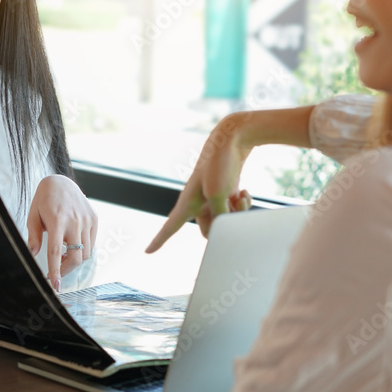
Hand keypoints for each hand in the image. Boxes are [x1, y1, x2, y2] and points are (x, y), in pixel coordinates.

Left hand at [26, 175, 97, 290]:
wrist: (61, 181)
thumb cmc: (44, 199)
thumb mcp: (33, 216)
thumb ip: (33, 236)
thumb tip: (33, 253)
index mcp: (57, 220)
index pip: (56, 252)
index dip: (55, 271)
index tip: (55, 285)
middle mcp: (75, 221)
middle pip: (76, 258)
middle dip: (66, 270)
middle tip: (56, 272)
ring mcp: (87, 220)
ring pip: (86, 253)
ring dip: (74, 260)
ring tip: (63, 255)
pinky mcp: (94, 219)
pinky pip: (91, 243)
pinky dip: (83, 250)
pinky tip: (72, 245)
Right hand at [146, 114, 253, 252]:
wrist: (231, 139)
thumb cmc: (220, 166)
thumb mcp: (220, 196)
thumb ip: (221, 217)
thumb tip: (226, 227)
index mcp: (187, 204)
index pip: (169, 228)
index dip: (158, 241)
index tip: (147, 252)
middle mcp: (198, 204)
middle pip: (210, 231)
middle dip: (224, 224)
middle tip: (231, 206)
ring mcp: (212, 199)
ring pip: (225, 220)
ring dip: (237, 211)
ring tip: (240, 197)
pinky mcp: (225, 194)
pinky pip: (234, 209)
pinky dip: (242, 203)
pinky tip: (243, 191)